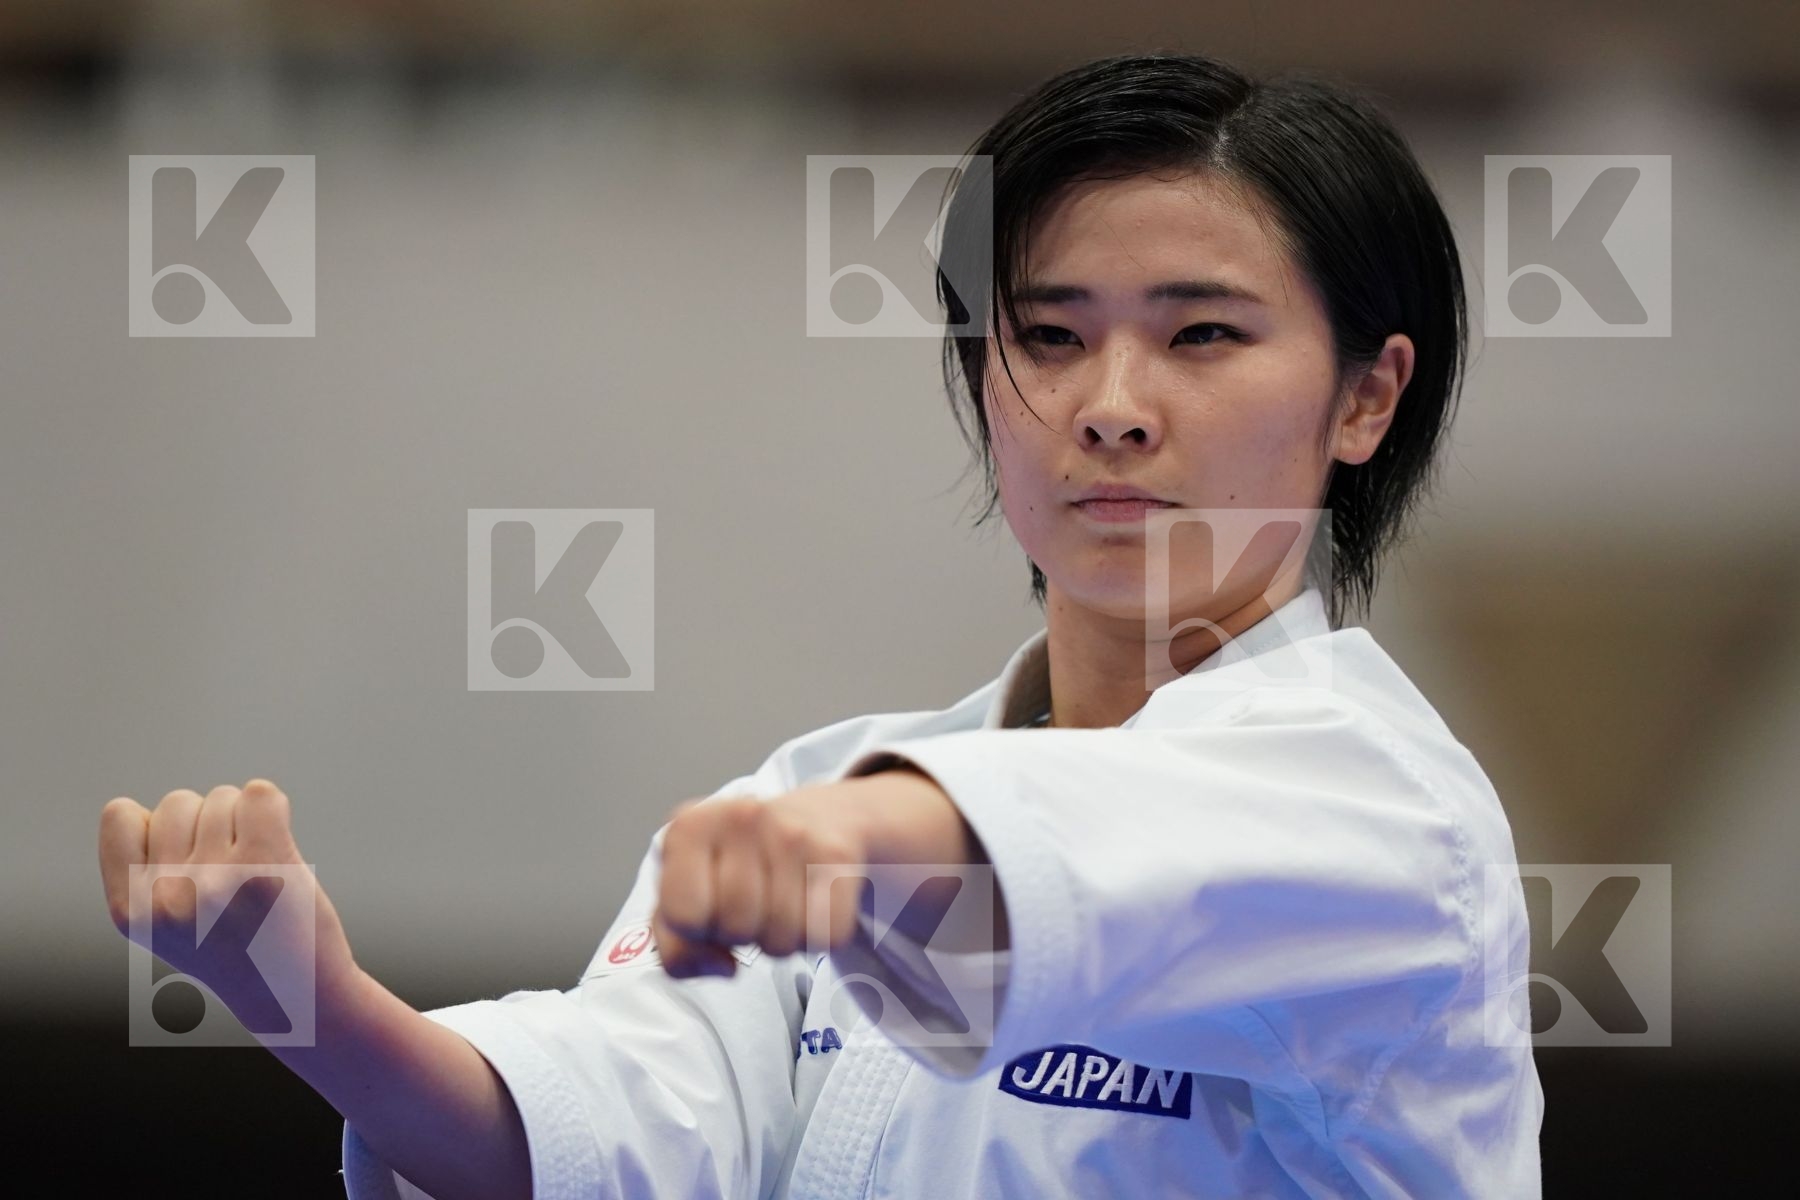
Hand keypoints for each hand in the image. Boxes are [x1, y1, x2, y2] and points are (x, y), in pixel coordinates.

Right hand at [98, 779, 360, 1035]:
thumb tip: (132, 809)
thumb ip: (144, 872)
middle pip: (177, 802)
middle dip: (206, 825)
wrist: (297, 994)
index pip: (119, 815)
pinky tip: (280, 847)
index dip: (157, 826)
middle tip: (231, 877)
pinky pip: (260, 793)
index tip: (185, 862)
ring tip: (256, 874)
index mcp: (131, 912)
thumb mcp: (166, 924)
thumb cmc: (235, 949)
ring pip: (222, 797)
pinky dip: (274, 809)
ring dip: (243, 824)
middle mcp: (166, 897)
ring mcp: (215, 880)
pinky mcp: (267, 865)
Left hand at [651, 771, 984, 978]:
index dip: (697, 939)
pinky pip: (825, 934)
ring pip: (777, 938)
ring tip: (795, 904)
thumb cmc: (759, 864)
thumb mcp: (701, 889)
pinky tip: (826, 905)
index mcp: (689, 825)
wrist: (845, 816)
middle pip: (733, 929)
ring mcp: (789, 827)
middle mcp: (737, 815)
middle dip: (750, 937)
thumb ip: (675, 940)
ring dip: (790, 939)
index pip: (678, 918)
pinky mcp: (838, 848)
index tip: (716, 924)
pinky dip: (828, 936)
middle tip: (767, 908)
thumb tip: (713, 968)